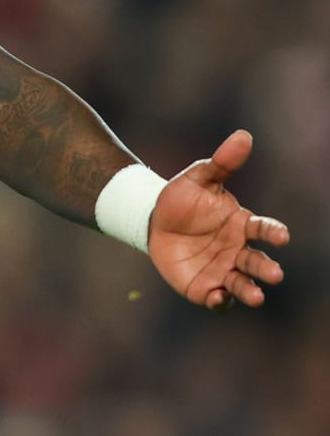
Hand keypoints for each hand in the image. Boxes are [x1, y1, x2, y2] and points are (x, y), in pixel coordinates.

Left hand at [149, 130, 288, 310]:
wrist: (154, 221)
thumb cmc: (181, 199)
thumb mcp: (198, 178)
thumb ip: (221, 162)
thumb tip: (243, 135)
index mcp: (242, 224)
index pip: (264, 229)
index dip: (274, 232)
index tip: (282, 236)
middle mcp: (238, 250)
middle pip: (257, 262)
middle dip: (267, 269)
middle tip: (274, 274)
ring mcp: (223, 270)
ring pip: (243, 284)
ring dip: (250, 291)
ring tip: (255, 295)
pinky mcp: (205, 287)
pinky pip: (217, 298)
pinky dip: (219, 300)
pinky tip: (215, 296)